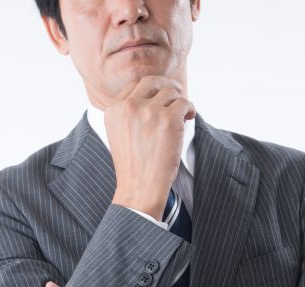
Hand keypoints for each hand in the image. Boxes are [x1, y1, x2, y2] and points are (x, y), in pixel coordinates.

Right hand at [105, 74, 195, 219]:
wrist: (139, 188)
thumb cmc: (132, 166)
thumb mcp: (118, 134)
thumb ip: (128, 114)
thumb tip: (151, 96)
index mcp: (114, 109)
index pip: (135, 86)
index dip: (150, 89)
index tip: (159, 96)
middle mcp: (129, 106)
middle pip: (152, 81)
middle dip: (167, 85)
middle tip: (176, 93)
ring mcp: (150, 111)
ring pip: (171, 91)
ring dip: (179, 101)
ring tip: (182, 114)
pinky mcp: (169, 119)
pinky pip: (185, 103)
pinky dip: (189, 109)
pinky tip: (188, 118)